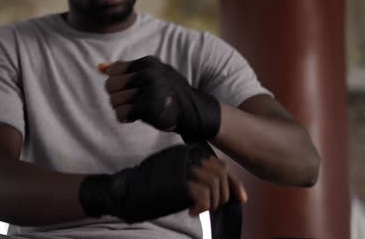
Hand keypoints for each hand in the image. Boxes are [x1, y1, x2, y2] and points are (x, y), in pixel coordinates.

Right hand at [79, 143, 246, 222]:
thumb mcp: (176, 179)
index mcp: (187, 153)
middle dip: (223, 195)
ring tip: (198, 209)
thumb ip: (196, 177)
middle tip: (210, 207)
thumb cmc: (147, 188)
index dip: (234, 183)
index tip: (241, 198)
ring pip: (215, 184)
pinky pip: (203, 195)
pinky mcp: (178, 181)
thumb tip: (222, 186)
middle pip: (221, 174)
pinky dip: (202, 207)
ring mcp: (182, 168)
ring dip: (212, 202)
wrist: (123, 191)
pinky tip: (191, 211)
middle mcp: (187, 157)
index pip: (220, 165)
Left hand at [99, 56, 221, 138]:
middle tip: (134, 102)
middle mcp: (149, 73)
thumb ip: (124, 70)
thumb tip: (99, 67)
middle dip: (118, 97)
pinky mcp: (151, 107)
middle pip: (110, 86)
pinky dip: (126, 118)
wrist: (193, 112)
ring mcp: (151, 89)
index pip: (113, 71)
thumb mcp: (149, 75)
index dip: (119, 84)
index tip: (133, 89)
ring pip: (114, 101)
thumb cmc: (166, 93)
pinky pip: (121, 114)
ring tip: (138, 109)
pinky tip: (137, 117)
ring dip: (122, 109)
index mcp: (147, 62)